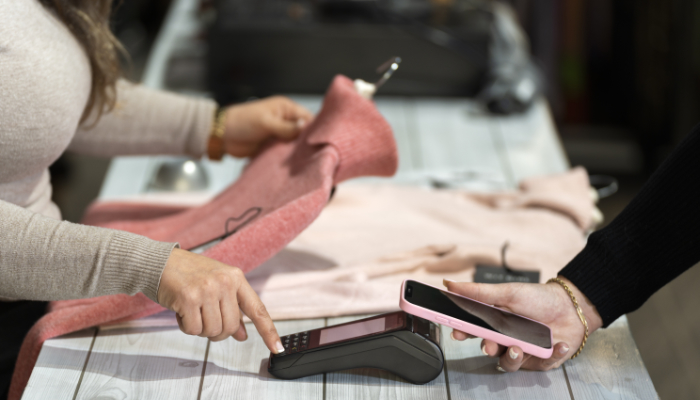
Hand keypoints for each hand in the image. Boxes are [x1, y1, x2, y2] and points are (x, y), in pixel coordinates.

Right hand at [158, 248, 283, 353]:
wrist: (160, 262)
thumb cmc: (190, 274)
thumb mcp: (217, 285)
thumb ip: (232, 308)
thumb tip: (242, 334)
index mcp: (236, 278)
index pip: (257, 309)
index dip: (268, 331)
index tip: (277, 348)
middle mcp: (224, 282)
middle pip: (231, 327)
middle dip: (218, 330)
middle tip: (205, 318)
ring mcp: (207, 289)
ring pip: (213, 331)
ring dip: (201, 329)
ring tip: (192, 311)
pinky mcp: (188, 298)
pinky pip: (194, 330)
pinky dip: (186, 326)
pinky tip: (182, 311)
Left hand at [222, 96, 312, 156]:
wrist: (222, 135)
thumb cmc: (243, 121)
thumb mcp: (266, 122)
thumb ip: (287, 127)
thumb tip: (305, 128)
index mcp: (286, 109)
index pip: (307, 118)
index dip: (315, 129)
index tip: (322, 142)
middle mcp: (285, 121)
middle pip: (303, 132)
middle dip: (307, 143)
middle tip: (315, 155)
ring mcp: (279, 134)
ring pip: (295, 144)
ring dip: (297, 152)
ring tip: (306, 162)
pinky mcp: (272, 146)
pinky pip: (284, 153)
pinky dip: (288, 158)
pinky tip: (293, 165)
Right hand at [445, 277, 602, 371]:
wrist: (573, 307)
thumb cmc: (540, 298)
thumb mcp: (508, 292)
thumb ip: (479, 292)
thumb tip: (450, 284)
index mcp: (495, 322)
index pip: (473, 330)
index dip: (463, 333)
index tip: (457, 333)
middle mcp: (506, 338)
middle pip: (490, 350)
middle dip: (489, 349)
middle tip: (491, 345)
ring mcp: (523, 351)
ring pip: (509, 363)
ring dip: (513, 357)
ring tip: (520, 347)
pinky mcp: (541, 360)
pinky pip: (539, 365)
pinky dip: (550, 355)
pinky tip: (557, 344)